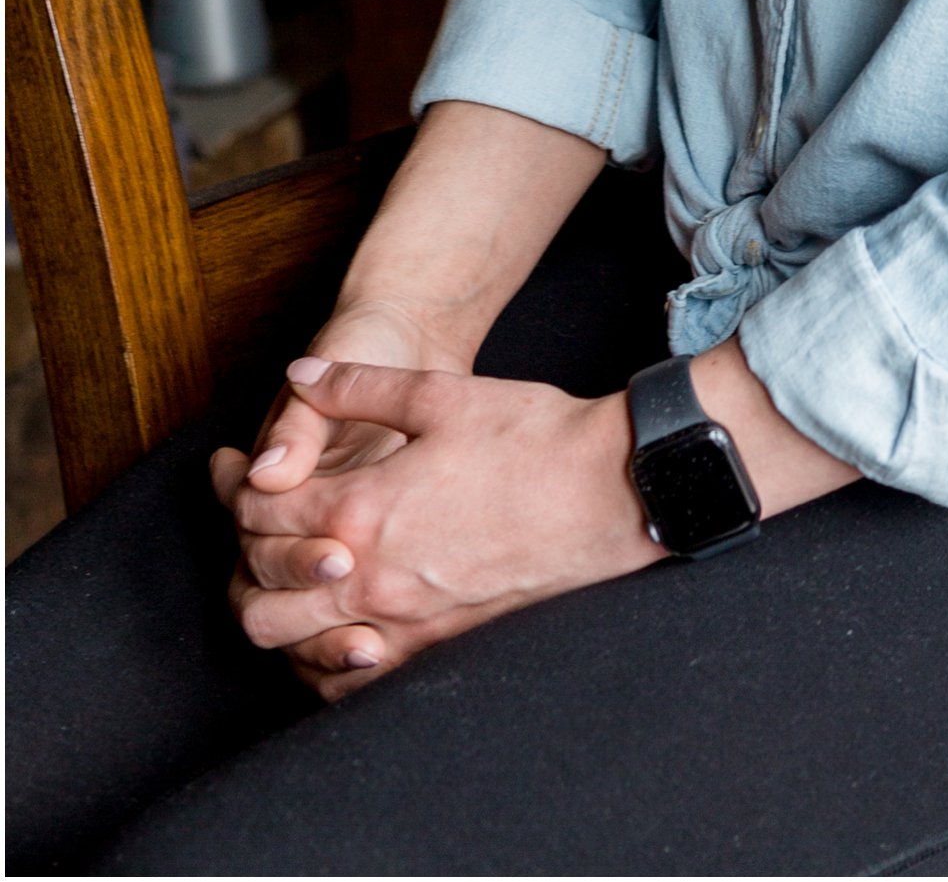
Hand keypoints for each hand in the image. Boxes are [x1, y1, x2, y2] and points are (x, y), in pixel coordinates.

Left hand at [217, 356, 653, 698]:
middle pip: (259, 593)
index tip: (236, 468)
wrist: (606, 493)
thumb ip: (357, 387)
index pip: (262, 514)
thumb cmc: (529, 437)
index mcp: (363, 510)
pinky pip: (347, 678)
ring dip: (276, 611)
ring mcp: (401, 623)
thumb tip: (298, 375)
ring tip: (283, 574)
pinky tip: (330, 627)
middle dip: (244, 555)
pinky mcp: (433, 647)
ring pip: (294, 645)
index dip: (238, 487)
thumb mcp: (440, 395)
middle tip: (254, 523)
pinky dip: (320, 658)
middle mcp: (370, 578)